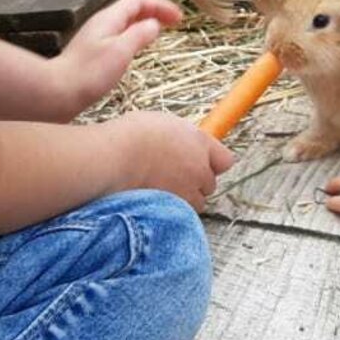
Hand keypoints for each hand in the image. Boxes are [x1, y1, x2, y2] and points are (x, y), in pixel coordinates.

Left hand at [52, 0, 182, 117]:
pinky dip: (136, 36)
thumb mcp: (120, 52)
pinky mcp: (93, 53)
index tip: (180, 18)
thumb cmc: (89, 74)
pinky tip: (139, 48)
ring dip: (146, 23)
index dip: (160, 6)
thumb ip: (139, 35)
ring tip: (162, 32)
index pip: (138, 1)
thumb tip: (154, 25)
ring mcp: (96, 38)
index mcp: (109, 18)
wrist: (57, 93)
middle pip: (132, 9)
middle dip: (155, 12)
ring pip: (126, 23)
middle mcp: (102, 24)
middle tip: (176, 23)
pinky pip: (120, 36)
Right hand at [105, 111, 234, 211]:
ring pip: (195, 203)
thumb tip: (182, 145)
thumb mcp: (162, 123)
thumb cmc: (130, 136)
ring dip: (184, 200)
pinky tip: (151, 203)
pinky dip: (169, 212)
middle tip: (172, 178)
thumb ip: (181, 137)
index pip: (225, 160)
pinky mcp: (174, 210)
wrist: (114, 158)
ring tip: (159, 192)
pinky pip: (178, 216)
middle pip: (210, 185)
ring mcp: (188, 192)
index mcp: (199, 143)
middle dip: (195, 184)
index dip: (213, 163)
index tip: (201, 164)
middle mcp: (199, 168)